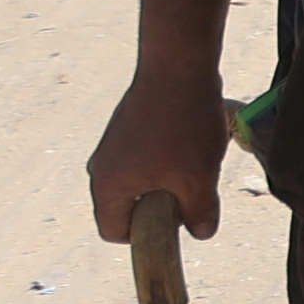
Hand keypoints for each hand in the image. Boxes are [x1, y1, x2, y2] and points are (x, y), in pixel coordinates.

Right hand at [90, 75, 233, 245]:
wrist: (178, 65)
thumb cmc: (183, 124)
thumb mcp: (198, 178)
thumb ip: (199, 212)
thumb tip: (202, 233)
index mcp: (108, 186)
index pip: (115, 232)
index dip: (147, 237)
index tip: (177, 222)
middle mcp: (102, 167)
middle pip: (129, 208)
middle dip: (163, 208)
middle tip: (192, 191)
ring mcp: (113, 146)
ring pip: (141, 182)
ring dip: (170, 181)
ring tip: (196, 163)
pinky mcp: (128, 128)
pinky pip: (145, 159)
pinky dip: (169, 160)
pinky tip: (194, 143)